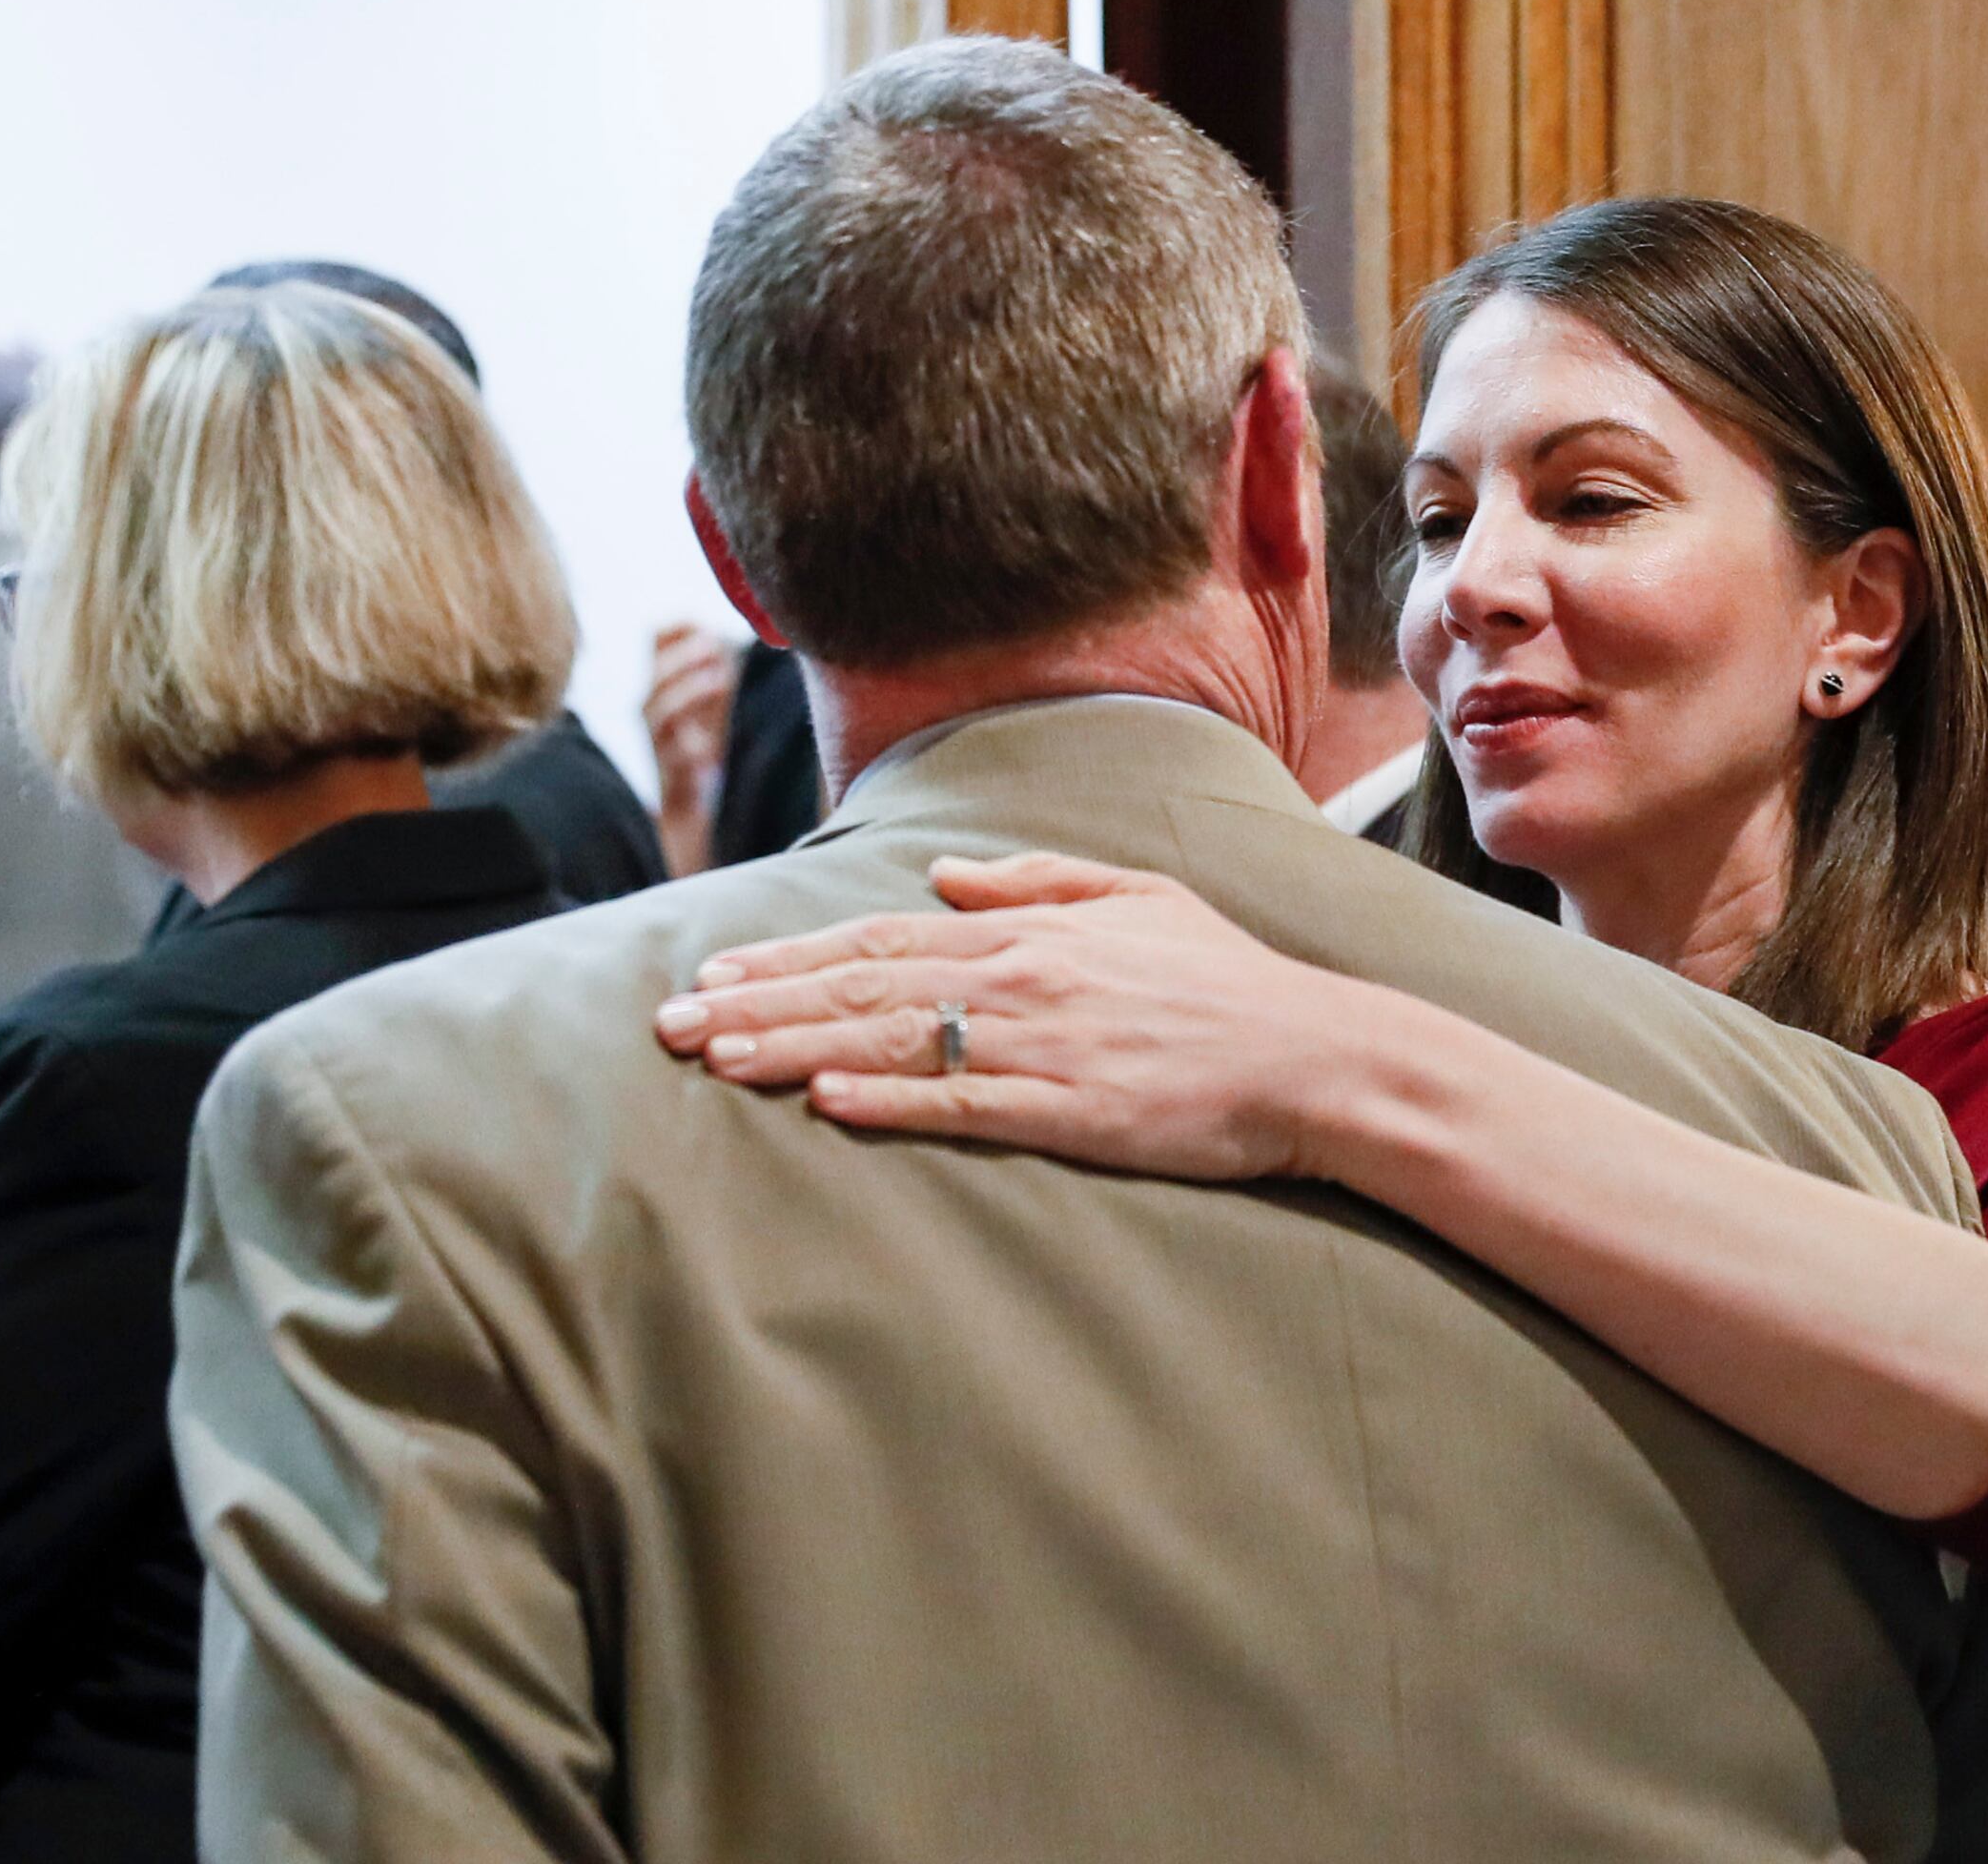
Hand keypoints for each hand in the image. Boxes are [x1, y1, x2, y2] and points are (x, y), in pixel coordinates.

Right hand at [642, 622, 740, 877]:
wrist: (688, 804)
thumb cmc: (700, 742)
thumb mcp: (709, 698)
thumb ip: (715, 664)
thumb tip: (725, 630)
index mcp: (663, 685)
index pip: (655, 641)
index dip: (677, 629)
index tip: (706, 625)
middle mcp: (654, 710)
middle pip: (656, 675)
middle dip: (685, 657)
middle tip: (716, 646)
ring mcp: (659, 742)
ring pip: (659, 712)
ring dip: (689, 692)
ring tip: (721, 680)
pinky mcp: (672, 774)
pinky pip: (674, 758)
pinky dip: (689, 749)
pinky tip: (707, 747)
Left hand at [650, 851, 1391, 1181]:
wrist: (1317, 1054)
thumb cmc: (1227, 981)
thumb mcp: (1137, 898)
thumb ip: (1035, 880)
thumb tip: (945, 876)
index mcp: (1027, 933)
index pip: (877, 941)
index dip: (786, 957)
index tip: (711, 968)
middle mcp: (1021, 979)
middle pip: (861, 989)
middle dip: (757, 1004)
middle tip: (669, 1023)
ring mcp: (1046, 1046)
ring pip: (893, 1043)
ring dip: (796, 1049)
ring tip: (716, 1058)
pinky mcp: (1075, 1112)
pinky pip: (965, 1105)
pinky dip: (891, 1100)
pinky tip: (826, 1101)